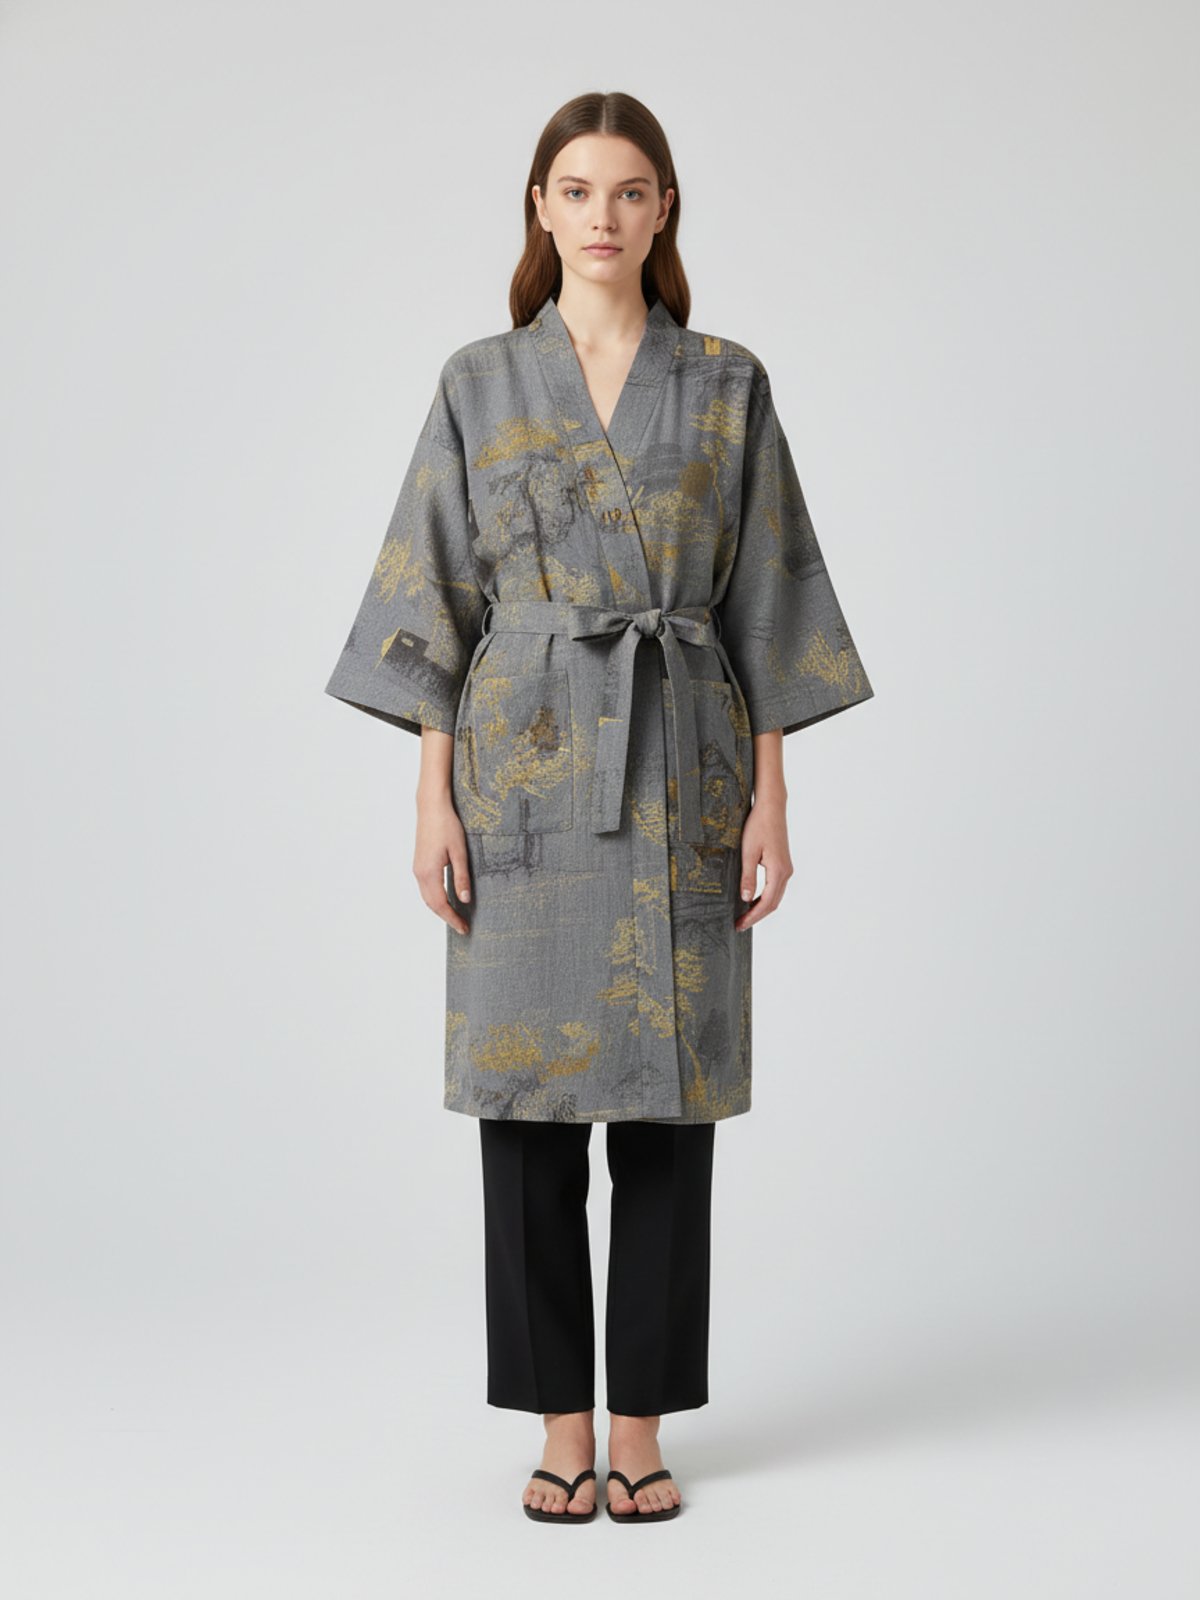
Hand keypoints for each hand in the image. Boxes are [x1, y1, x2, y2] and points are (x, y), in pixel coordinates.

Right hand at [414, 789, 472, 934]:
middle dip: (447, 917)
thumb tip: (465, 900)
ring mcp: (418, 868)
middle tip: (462, 926)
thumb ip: (461, 877)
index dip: (452, 918)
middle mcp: (420, 873)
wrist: (431, 807)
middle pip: (432, 904)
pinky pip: (426, 888)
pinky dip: (436, 898)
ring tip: (456, 915)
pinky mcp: (420, 863)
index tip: (464, 928)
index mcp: (429, 872)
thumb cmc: (447, 826)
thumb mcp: (460, 852)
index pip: (441, 904)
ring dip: (441, 908)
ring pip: (427, 897)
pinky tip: (447, 898)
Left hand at [734, 793, 792, 930]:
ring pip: (775, 896)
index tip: (740, 924)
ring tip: (744, 915)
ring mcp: (786, 868)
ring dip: (761, 908)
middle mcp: (786, 872)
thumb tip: (746, 899)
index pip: (767, 903)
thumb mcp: (748, 852)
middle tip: (739, 924)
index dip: (753, 916)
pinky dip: (765, 897)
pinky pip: (775, 887)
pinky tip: (752, 899)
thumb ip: (748, 877)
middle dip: (756, 916)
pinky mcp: (783, 864)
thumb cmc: (758, 826)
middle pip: (773, 903)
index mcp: (778, 871)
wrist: (771, 807)